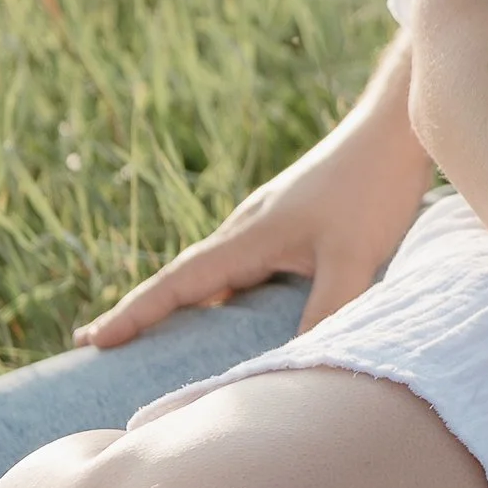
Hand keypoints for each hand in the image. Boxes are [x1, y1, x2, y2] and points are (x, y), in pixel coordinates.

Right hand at [76, 104, 429, 347]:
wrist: (394, 127)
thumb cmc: (374, 186)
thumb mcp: (354, 256)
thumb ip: (327, 309)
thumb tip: (297, 360)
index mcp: (249, 235)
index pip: (179, 282)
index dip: (136, 313)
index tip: (92, 339)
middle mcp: (248, 227)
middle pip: (187, 279)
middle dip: (147, 312)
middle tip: (100, 344)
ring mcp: (270, 221)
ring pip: (218, 273)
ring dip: (189, 304)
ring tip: (161, 340)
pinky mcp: (294, 220)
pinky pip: (246, 266)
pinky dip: (228, 293)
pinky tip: (236, 310)